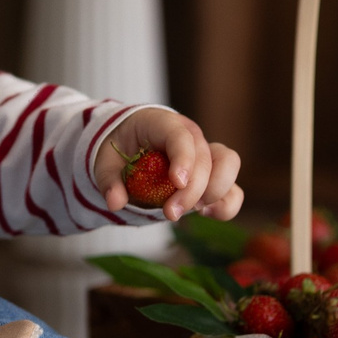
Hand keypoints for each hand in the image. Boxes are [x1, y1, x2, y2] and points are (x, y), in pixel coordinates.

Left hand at [100, 107, 242, 222]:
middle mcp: (190, 135)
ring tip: (191, 211)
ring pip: (228, 164)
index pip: (180, 136)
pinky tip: (204, 214)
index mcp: (163, 124)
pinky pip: (232, 189)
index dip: (184, 158)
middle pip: (205, 157)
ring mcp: (205, 153)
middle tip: (170, 213)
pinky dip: (224, 204)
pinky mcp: (212, 176)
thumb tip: (115, 202)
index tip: (177, 182)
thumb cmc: (121, 147)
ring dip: (214, 192)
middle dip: (192, 189)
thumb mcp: (105, 160)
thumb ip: (108, 180)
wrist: (131, 145)